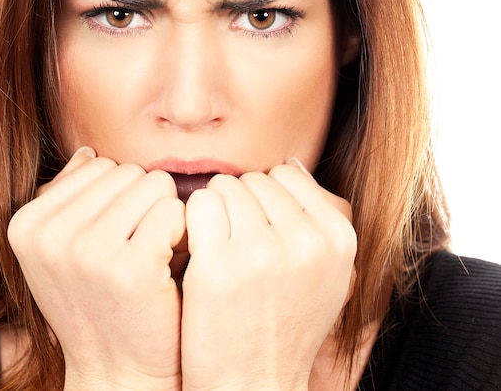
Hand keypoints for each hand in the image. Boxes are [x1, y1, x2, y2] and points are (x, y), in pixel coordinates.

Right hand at [7, 148, 184, 389]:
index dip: (117, 197)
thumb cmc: (97, 300)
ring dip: (163, 214)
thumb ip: (69, 197)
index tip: (112, 235)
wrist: (118, 370)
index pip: (96, 164)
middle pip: (126, 171)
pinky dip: (180, 232)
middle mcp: (50, 236)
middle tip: (135, 246)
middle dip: (141, 202)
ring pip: (154, 184)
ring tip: (150, 253)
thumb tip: (87, 152)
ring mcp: (88, 252)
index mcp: (26, 224)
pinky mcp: (132, 268)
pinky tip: (167, 263)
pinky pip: (174, 210)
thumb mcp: (62, 249)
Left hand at [180, 159, 356, 389]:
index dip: (266, 199)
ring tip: (221, 249)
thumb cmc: (284, 321)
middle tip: (237, 244)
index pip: (286, 175)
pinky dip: (192, 221)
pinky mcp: (219, 265)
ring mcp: (262, 252)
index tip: (261, 230)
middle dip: (240, 204)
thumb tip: (288, 162)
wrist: (255, 384)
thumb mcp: (325, 271)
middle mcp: (305, 241)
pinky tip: (199, 251)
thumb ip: (315, 216)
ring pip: (223, 187)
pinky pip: (198, 205)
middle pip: (253, 179)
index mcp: (338, 238)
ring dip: (215, 211)